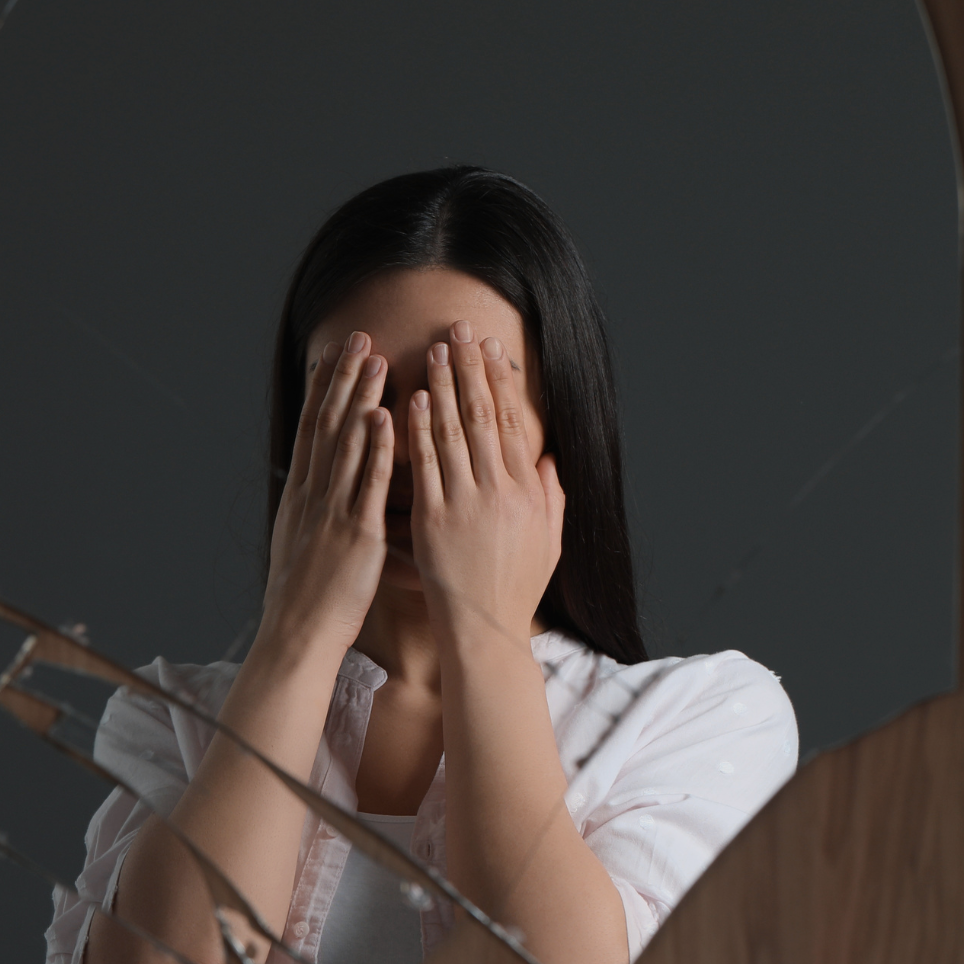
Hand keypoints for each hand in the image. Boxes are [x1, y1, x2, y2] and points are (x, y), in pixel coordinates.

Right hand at [262, 332, 395, 661]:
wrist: (297, 635)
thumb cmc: (305, 599)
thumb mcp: (301, 545)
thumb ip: (314, 513)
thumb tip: (321, 493)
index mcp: (301, 496)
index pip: (311, 430)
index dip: (322, 390)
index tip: (333, 355)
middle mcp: (313, 495)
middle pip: (326, 424)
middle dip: (343, 378)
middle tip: (359, 337)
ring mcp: (332, 511)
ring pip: (346, 443)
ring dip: (361, 398)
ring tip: (376, 359)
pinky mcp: (356, 533)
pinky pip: (368, 483)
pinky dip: (376, 447)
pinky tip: (386, 416)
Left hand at [408, 319, 564, 644]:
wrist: (485, 632)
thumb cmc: (515, 589)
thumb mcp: (548, 542)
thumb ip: (552, 497)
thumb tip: (551, 458)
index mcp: (527, 492)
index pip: (511, 423)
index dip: (499, 383)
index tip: (490, 349)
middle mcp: (500, 492)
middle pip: (482, 417)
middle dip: (469, 370)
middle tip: (459, 331)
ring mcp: (466, 504)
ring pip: (452, 433)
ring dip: (441, 388)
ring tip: (433, 352)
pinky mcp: (435, 521)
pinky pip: (425, 467)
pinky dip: (418, 432)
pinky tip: (410, 402)